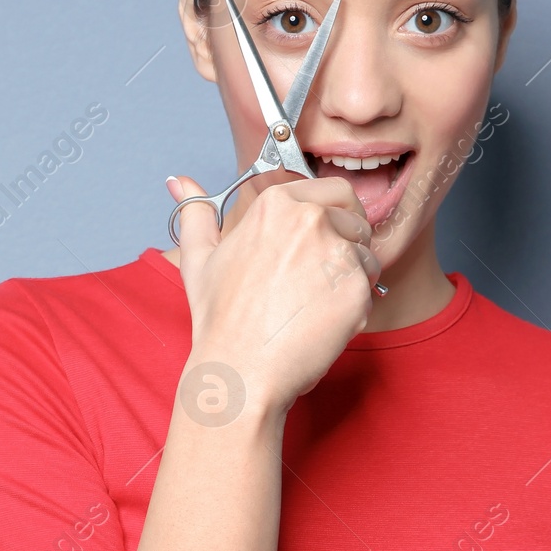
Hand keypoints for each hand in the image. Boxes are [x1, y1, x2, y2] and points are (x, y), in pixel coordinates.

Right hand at [168, 174, 380, 411]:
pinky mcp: (357, 288)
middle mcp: (310, 219)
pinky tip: (320, 322)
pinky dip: (353, 307)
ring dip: (351, 277)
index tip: (320, 241)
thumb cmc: (221, 318)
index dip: (334, 215)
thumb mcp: (199, 258)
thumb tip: (180, 182)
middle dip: (348, 243)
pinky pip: (370, 289)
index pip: (335, 190)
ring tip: (313, 304)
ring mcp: (336, 252)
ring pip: (367, 255)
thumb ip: (196, 214)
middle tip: (319, 275)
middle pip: (357, 220)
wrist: (241, 369)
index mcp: (276, 204)